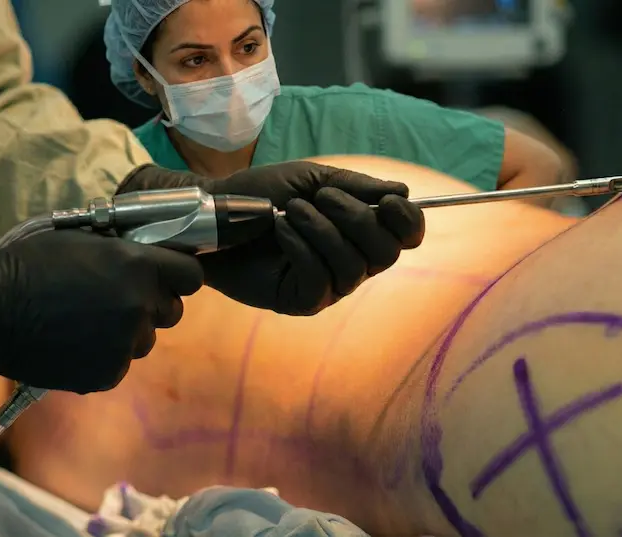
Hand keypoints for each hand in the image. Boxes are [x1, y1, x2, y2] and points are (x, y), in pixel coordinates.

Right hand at [0, 230, 203, 392]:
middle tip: (119, 300)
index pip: (191, 276)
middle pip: (172, 311)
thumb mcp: (83, 240)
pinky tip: (75, 345)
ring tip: (88, 323)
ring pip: (145, 340)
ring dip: (127, 333)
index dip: (179, 276)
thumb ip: (124, 250)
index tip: (167, 278)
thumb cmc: (30, 265)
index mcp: (137, 266)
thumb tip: (151, 253)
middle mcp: (139, 305)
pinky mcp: (107, 374)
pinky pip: (120, 365)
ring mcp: (124, 343)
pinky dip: (104, 358)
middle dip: (152, 305)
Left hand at [117, 162, 424, 314]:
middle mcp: (349, 261)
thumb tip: (403, 193)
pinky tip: (280, 230)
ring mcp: (327, 285)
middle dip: (358, 220)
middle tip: (322, 197)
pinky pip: (320, 283)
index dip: (407, 222)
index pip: (404, 236)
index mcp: (358, 230)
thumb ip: (356, 187)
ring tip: (291, 211)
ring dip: (323, 232)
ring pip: (352, 269)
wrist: (215, 211)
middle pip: (385, 254)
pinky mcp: (300, 301)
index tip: (389, 202)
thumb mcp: (311, 180)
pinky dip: (303, 250)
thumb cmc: (261, 194)